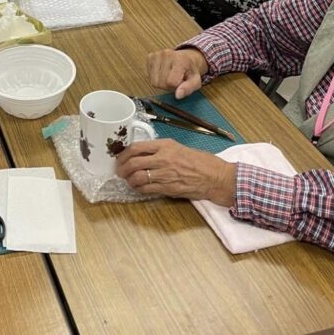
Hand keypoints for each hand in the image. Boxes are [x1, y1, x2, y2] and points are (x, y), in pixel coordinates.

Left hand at [116, 138, 236, 205]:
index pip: (137, 147)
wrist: (214, 176)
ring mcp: (165, 174)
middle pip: (134, 162)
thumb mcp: (178, 147)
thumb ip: (159, 150)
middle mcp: (163, 158)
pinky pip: (147, 189)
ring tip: (128, 180)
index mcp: (165, 145)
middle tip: (119, 171)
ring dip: (129, 180)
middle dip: (122, 168)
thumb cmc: (198, 160)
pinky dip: (139, 189)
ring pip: (138, 177)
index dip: (124, 154)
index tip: (120, 158)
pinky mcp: (168, 188)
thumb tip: (142, 154)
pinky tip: (138, 188)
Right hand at [146, 46, 207, 98]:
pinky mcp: (150, 56)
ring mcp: (157, 55)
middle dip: (168, 86)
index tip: (180, 82)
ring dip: (161, 83)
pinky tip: (162, 73)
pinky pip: (148, 75)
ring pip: (153, 81)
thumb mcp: (195, 81)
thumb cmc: (190, 70)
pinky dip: (155, 77)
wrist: (186, 58)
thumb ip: (188, 89)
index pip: (171, 82)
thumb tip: (178, 95)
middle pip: (161, 83)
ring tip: (169, 77)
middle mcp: (167, 54)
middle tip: (175, 80)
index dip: (176, 87)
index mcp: (180, 60)